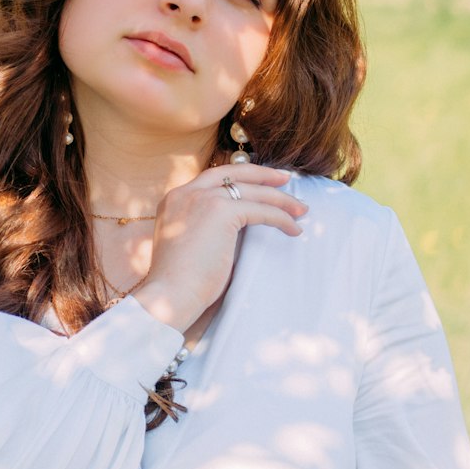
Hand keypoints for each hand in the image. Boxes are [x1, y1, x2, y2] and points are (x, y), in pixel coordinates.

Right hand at [132, 164, 306, 332]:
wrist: (169, 295)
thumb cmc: (180, 283)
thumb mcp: (189, 244)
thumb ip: (207, 227)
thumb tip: (240, 227)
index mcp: (175, 199)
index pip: (212, 178)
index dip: (238, 177)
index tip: (258, 182)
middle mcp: (186, 193)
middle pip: (233, 173)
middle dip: (263, 174)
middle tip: (285, 179)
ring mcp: (203, 198)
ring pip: (251, 190)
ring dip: (280, 199)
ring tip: (300, 210)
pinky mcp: (220, 211)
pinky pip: (260, 210)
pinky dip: (281, 218)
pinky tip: (293, 229)